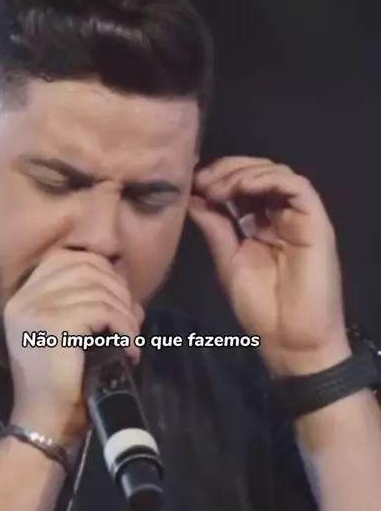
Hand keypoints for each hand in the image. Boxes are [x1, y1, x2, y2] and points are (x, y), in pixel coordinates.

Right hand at [4, 250, 143, 445]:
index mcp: (24, 296)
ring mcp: (36, 309)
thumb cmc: (63, 384)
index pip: (67, 258)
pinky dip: (123, 327)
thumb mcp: (75, 337)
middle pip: (86, 266)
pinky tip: (128, 348)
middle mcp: (25, 298)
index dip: (100, 270)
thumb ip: (95, 309)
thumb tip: (133, 300)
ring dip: (125, 314)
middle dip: (118, 290)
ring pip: (99, 289)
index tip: (118, 298)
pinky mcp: (54, 324)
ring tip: (131, 340)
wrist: (47, 423)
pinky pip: (102, 311)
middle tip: (131, 322)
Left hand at [189, 157, 349, 374]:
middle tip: (203, 181)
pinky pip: (297, 187)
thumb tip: (194, 199)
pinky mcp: (316, 223)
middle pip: (260, 173)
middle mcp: (283, 216)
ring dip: (244, 173)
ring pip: (277, 173)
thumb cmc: (260, 308)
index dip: (219, 177)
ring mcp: (301, 218)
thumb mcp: (228, 261)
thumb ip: (215, 228)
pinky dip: (268, 179)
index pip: (244, 185)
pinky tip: (243, 187)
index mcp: (262, 224)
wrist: (289, 340)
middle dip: (228, 170)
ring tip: (218, 187)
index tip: (194, 184)